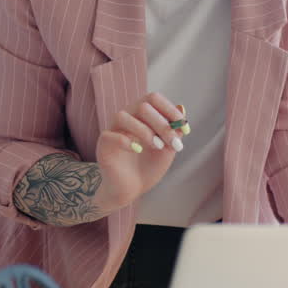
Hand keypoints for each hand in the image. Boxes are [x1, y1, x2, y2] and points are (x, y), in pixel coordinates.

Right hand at [92, 93, 188, 214]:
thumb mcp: (168, 149)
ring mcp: (113, 130)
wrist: (132, 189)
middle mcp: (126, 117)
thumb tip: (182, 108)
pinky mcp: (104, 144)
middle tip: (174, 143)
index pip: (152, 98)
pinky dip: (126, 141)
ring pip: (123, 116)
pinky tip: (138, 150)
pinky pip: (111, 136)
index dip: (169, 109)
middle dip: (161, 124)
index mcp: (141, 115)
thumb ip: (174, 131)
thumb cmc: (148, 166)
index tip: (183, 126)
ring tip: (157, 147)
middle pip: (141, 106)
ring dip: (144, 131)